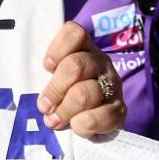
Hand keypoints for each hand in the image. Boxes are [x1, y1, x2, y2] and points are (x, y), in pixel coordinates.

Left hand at [37, 21, 125, 138]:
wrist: (89, 120)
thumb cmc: (64, 94)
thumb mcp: (52, 79)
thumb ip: (44, 77)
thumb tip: (39, 97)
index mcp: (83, 48)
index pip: (75, 33)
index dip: (58, 48)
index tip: (47, 67)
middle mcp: (100, 62)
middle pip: (75, 66)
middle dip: (55, 89)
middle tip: (43, 106)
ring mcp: (112, 85)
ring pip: (85, 93)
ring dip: (65, 110)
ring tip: (54, 120)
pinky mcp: (120, 109)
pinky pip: (102, 116)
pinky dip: (84, 125)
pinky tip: (76, 126)